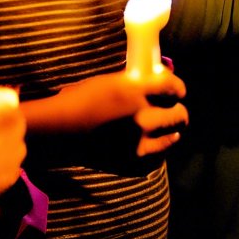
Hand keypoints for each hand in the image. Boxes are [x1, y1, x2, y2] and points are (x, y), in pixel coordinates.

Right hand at [23, 69, 187, 155]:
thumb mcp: (109, 81)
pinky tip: (153, 143)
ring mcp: (139, 142)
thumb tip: (159, 76)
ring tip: (166, 128)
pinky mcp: (133, 161)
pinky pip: (159, 156)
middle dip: (177, 109)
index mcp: (135, 90)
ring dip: (170, 129)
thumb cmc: (79, 98)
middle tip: (171, 109)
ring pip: (172, 136)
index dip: (178, 88)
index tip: (177, 90)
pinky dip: (159, 149)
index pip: (172, 86)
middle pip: (179, 114)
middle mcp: (142, 116)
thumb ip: (135, 81)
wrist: (59, 130)